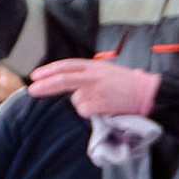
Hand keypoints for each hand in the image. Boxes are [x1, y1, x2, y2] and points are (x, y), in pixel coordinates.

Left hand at [28, 58, 160, 119]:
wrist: (147, 91)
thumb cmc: (125, 82)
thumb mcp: (104, 71)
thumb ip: (85, 74)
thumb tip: (63, 80)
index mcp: (93, 66)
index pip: (66, 66)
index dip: (48, 70)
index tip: (34, 76)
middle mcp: (93, 76)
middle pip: (63, 79)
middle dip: (45, 85)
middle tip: (31, 90)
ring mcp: (97, 89)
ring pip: (75, 100)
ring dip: (82, 104)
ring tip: (100, 101)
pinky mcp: (102, 103)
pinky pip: (85, 111)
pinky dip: (89, 113)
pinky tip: (102, 109)